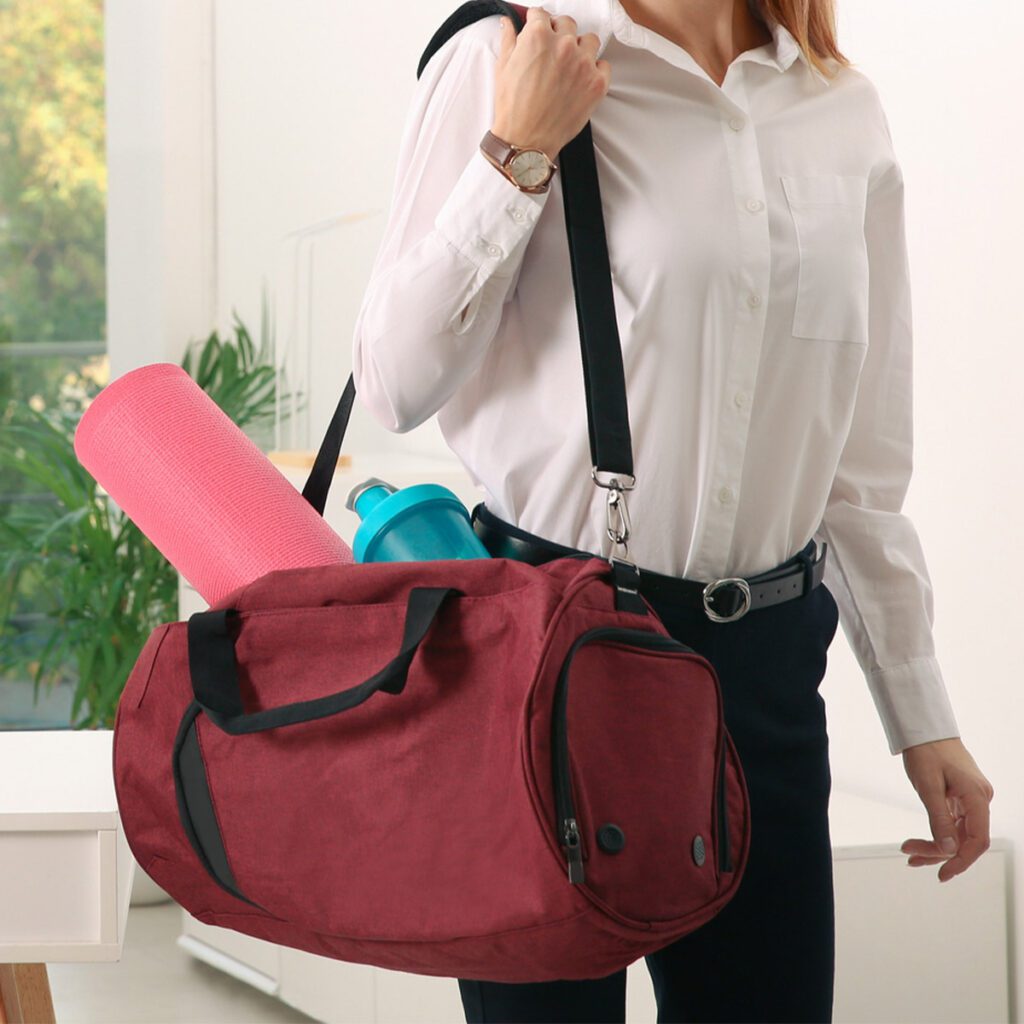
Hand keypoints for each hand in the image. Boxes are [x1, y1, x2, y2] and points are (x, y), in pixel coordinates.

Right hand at [492, 7, 611, 156]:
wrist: (526, 142)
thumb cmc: (513, 109)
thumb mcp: (503, 69)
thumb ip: (509, 39)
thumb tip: (508, 23)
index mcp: (538, 37)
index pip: (542, 14)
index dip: (537, 23)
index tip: (538, 30)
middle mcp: (564, 46)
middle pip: (567, 24)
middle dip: (558, 34)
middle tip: (552, 52)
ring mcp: (583, 64)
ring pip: (589, 41)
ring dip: (580, 48)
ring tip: (570, 64)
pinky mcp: (597, 84)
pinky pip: (603, 66)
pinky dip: (595, 70)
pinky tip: (582, 79)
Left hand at [900, 737, 993, 881]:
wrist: (924, 729)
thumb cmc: (926, 751)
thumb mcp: (928, 786)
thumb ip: (939, 819)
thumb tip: (949, 850)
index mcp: (977, 797)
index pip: (977, 840)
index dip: (961, 860)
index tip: (942, 873)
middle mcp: (980, 800)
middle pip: (966, 839)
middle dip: (940, 852)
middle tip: (911, 858)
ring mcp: (972, 799)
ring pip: (958, 833)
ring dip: (935, 845)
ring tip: (909, 853)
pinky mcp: (962, 797)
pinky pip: (953, 822)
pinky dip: (937, 833)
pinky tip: (920, 843)